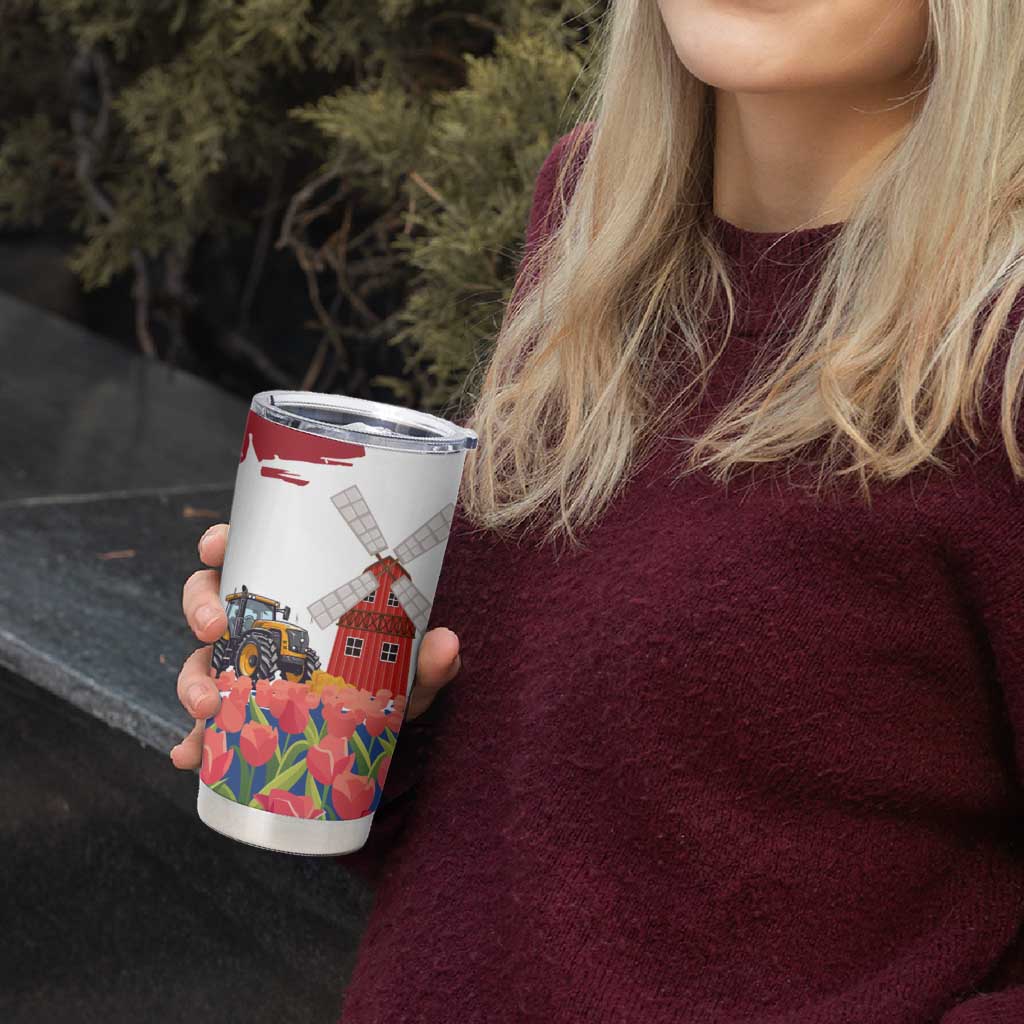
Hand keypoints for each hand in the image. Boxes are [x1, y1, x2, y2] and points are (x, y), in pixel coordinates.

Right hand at [169, 523, 461, 768]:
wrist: (380, 736)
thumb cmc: (389, 683)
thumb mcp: (409, 672)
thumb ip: (427, 659)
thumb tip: (446, 644)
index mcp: (293, 592)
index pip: (248, 553)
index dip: (221, 543)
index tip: (216, 546)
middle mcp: (260, 627)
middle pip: (209, 600)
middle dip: (200, 610)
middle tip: (214, 630)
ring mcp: (243, 670)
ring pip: (199, 660)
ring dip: (192, 680)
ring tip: (205, 707)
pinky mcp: (237, 716)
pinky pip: (204, 725)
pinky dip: (192, 741)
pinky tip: (189, 756)